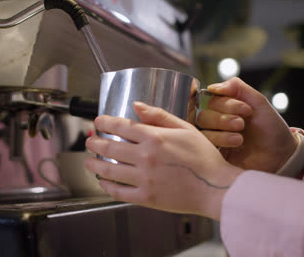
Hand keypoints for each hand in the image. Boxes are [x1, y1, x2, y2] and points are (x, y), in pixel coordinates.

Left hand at [85, 102, 242, 219]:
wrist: (216, 188)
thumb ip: (159, 115)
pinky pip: (118, 191)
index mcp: (154, 138)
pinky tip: (102, 181)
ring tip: (88, 161)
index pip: (121, 126)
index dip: (105, 122)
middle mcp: (145, 157)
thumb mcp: (185, 128)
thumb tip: (137, 105)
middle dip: (95, 142)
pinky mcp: (145, 197)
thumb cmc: (205, 158)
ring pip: (109, 169)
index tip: (99, 121)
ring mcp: (144, 178)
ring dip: (94, 163)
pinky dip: (106, 185)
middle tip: (90, 140)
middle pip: (110, 146)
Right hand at [197, 77, 297, 172]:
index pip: (212, 101)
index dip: (226, 104)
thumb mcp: (259, 102)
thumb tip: (213, 86)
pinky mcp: (216, 155)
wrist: (281, 155)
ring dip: (222, 132)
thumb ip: (237, 87)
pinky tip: (236, 143)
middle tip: (241, 124)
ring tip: (240, 138)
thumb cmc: (271, 129)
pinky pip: (207, 146)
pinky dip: (220, 141)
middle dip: (223, 119)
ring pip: (204, 131)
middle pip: (204, 117)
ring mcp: (217, 140)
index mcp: (227, 109)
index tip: (247, 110)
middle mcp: (219, 123)